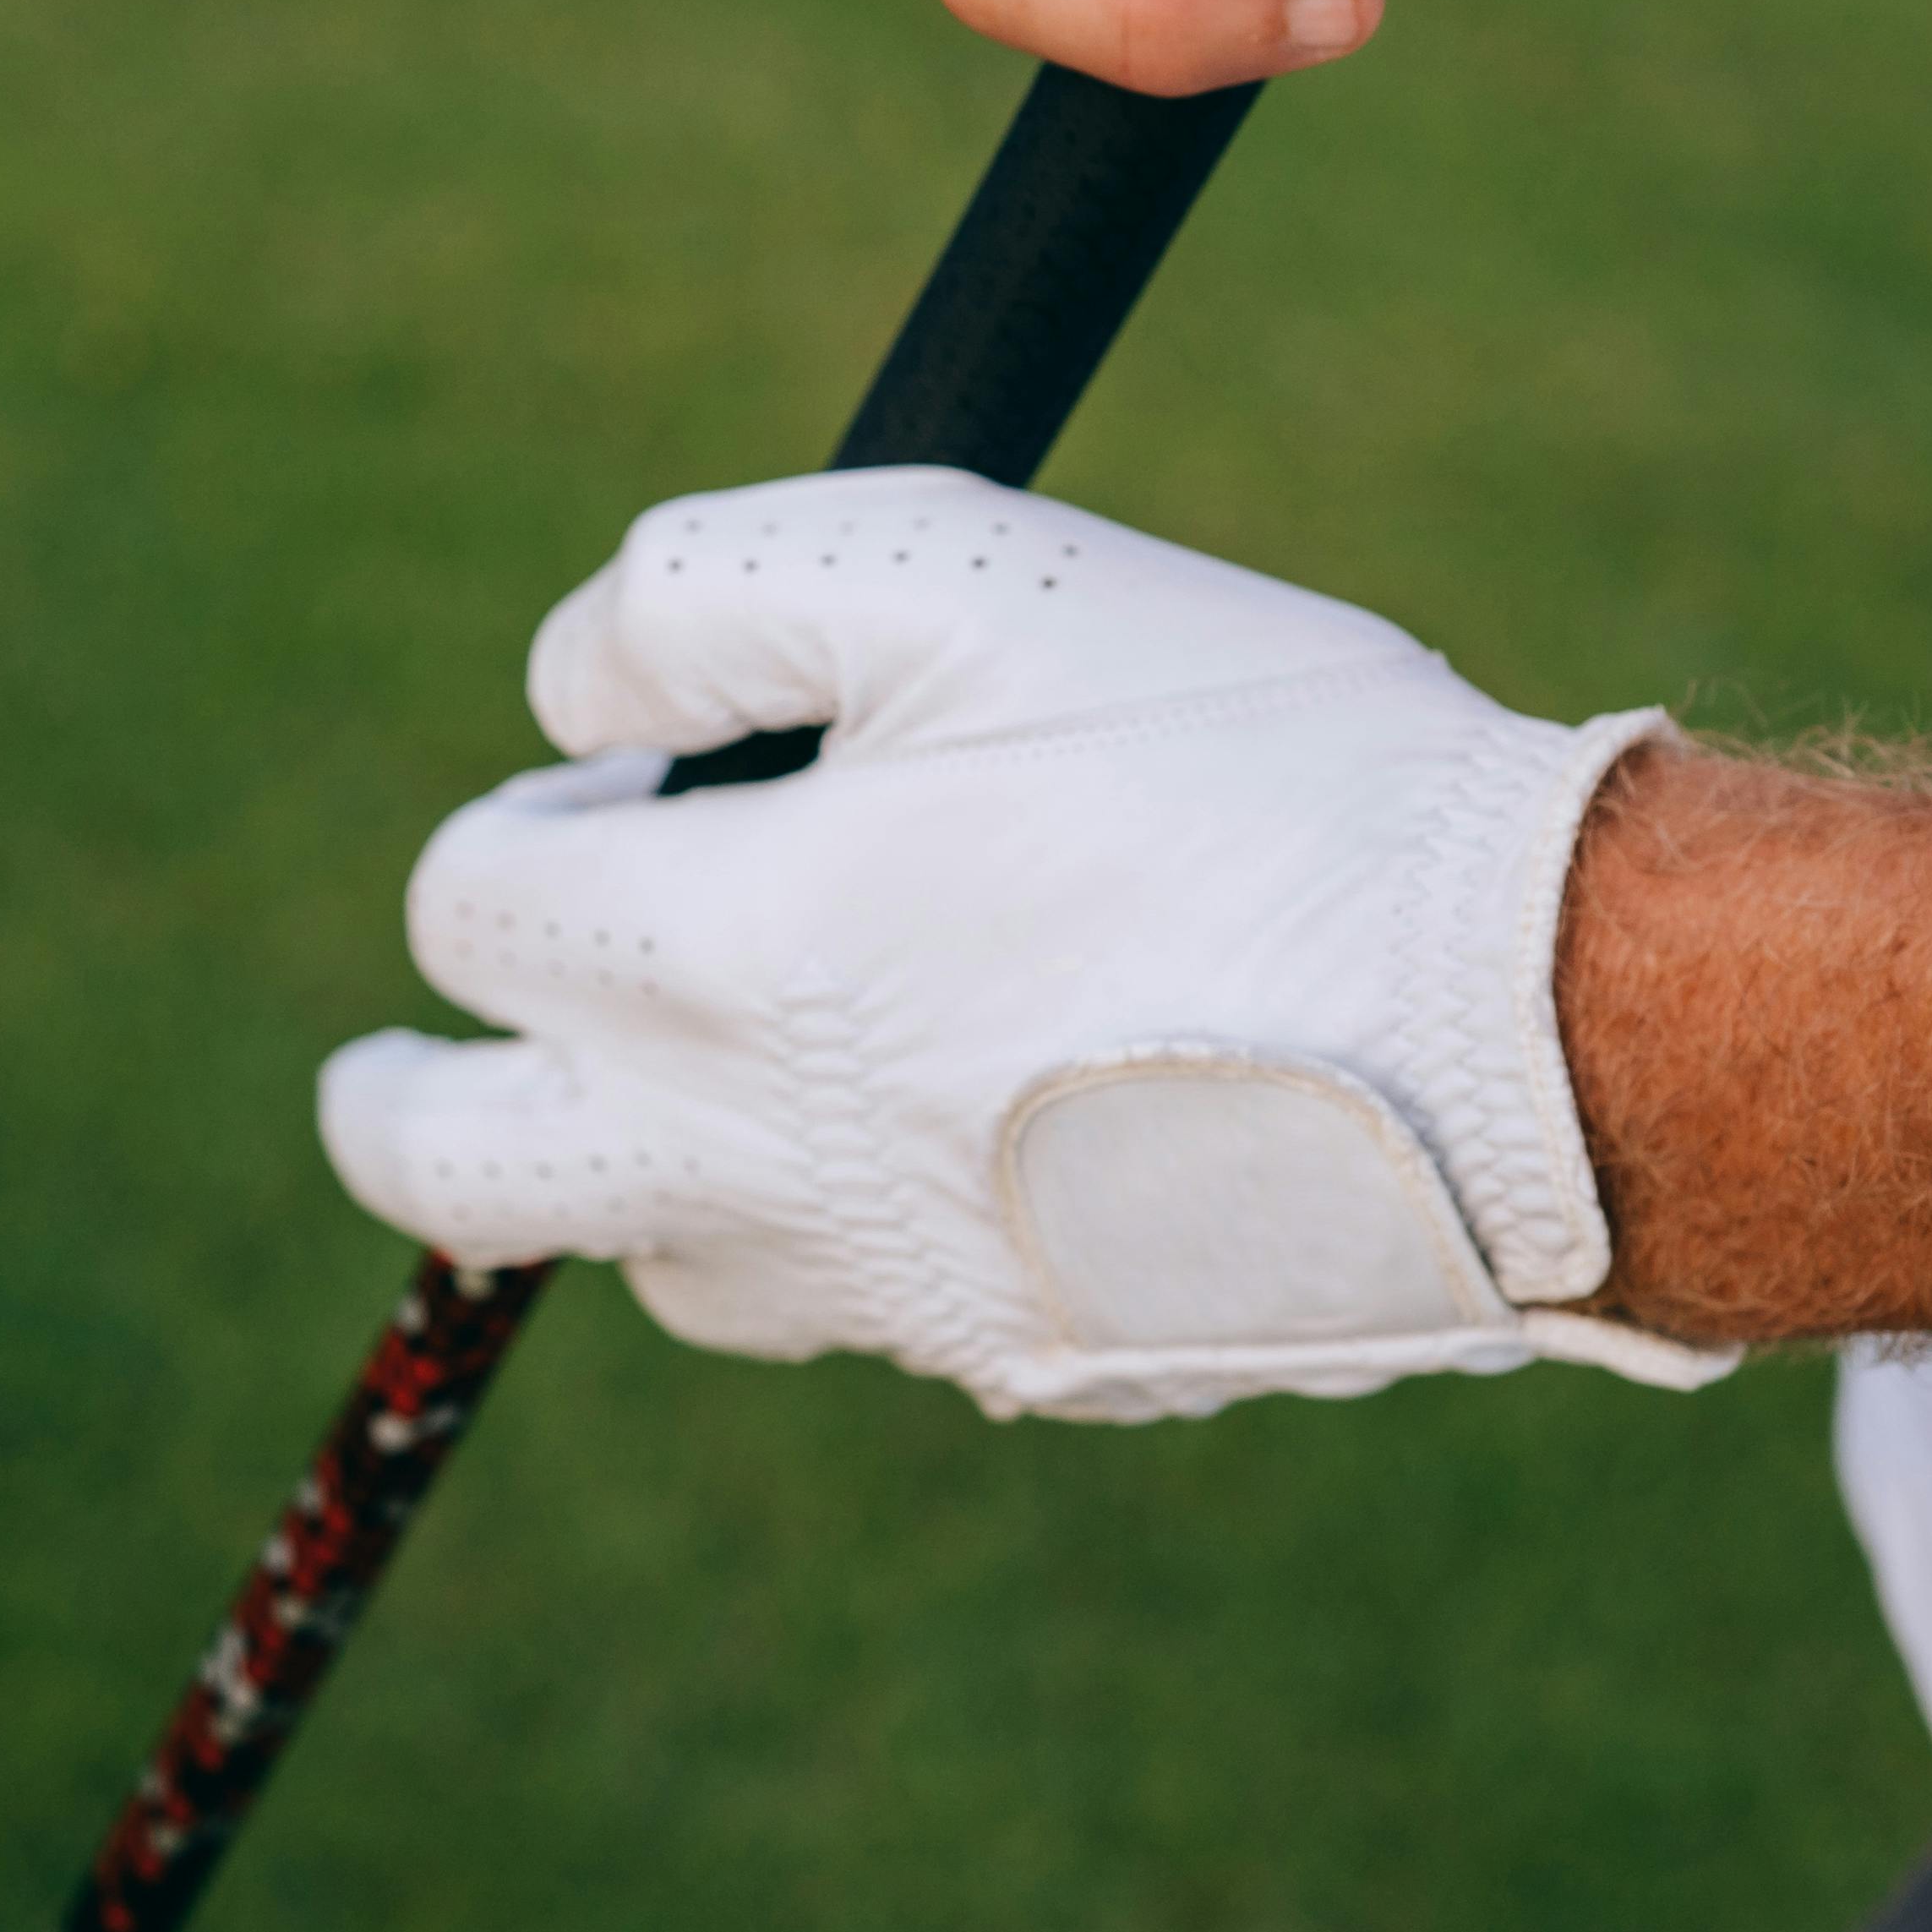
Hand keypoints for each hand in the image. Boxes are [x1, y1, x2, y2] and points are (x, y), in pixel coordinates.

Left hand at [318, 467, 1726, 1420]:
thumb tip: (570, 690)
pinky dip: (858, 1217)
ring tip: (784, 1038)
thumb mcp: (965, 570)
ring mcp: (887, 1292)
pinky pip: (862, 1307)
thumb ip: (700, 595)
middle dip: (402, 1092)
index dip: (528, 816)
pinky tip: (998, 1102)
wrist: (1529, 1022)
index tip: (627, 783)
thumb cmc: (1254, 763)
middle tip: (439, 1034)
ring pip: (658, 1253)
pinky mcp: (1020, 1362)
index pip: (467, 906)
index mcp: (719, 959)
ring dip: (656, 1151)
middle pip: (445, 1174)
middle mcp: (756, 1162)